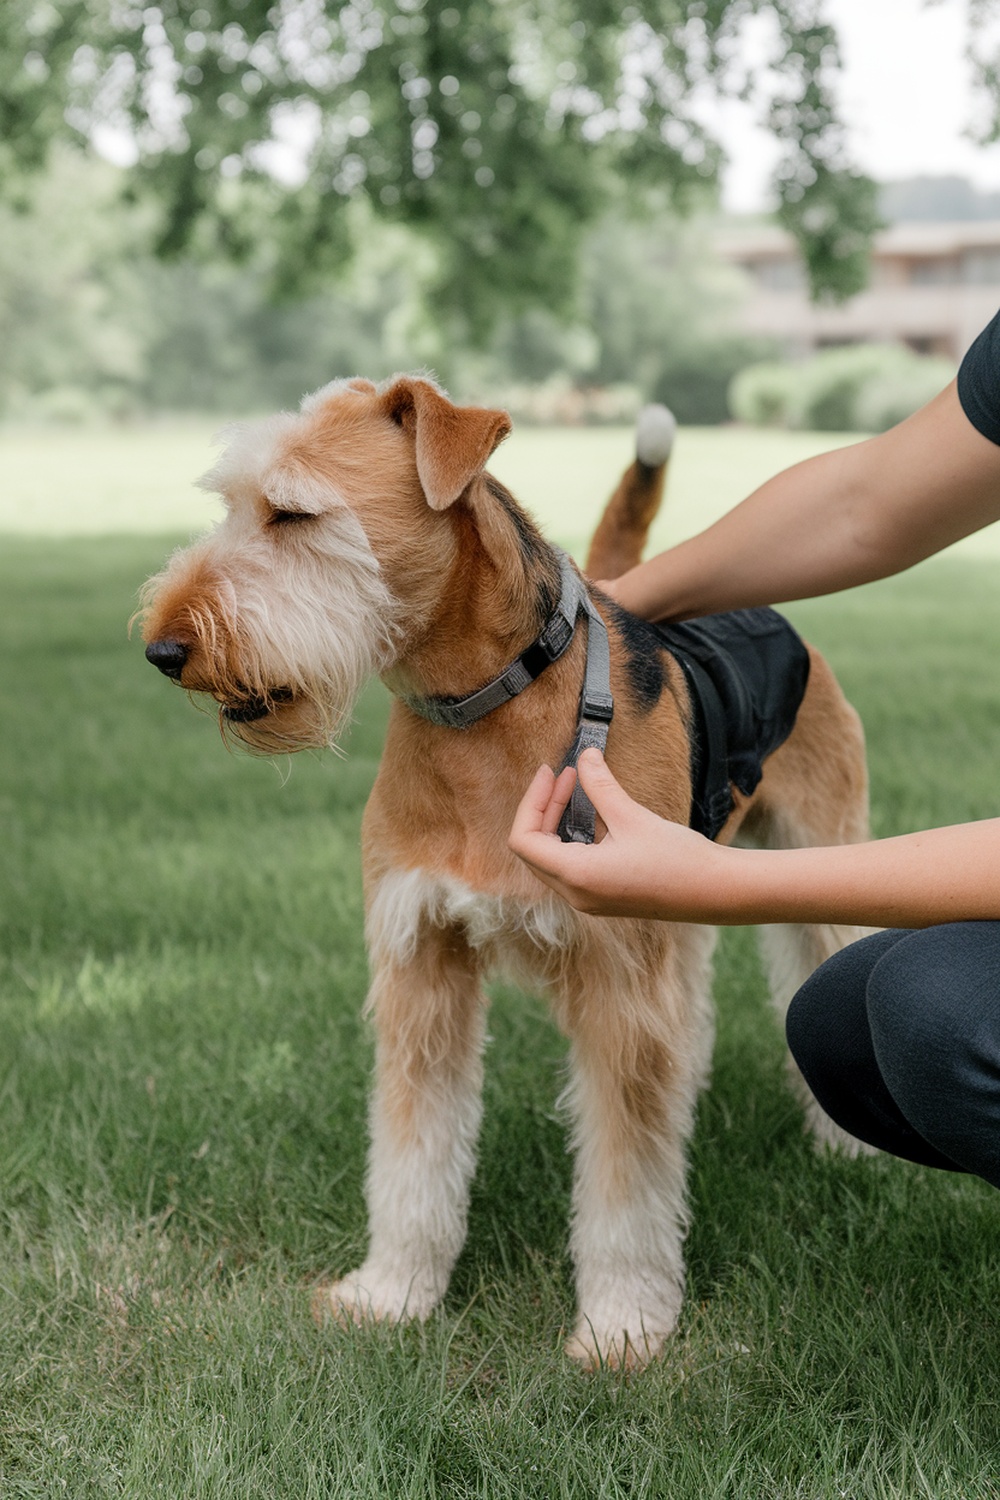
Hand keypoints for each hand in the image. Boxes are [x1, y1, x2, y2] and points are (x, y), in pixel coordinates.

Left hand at [509, 747, 726, 920]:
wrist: (714, 892)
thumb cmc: (678, 859)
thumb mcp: (633, 816)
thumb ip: (601, 786)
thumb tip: (585, 755)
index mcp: (577, 876)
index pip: (523, 841)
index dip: (531, 802)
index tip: (551, 773)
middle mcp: (575, 894)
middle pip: (533, 849)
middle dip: (543, 807)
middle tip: (565, 774)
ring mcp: (588, 899)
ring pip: (549, 858)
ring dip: (556, 821)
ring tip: (577, 786)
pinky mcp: (601, 898)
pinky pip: (569, 866)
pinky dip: (571, 837)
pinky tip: (592, 813)